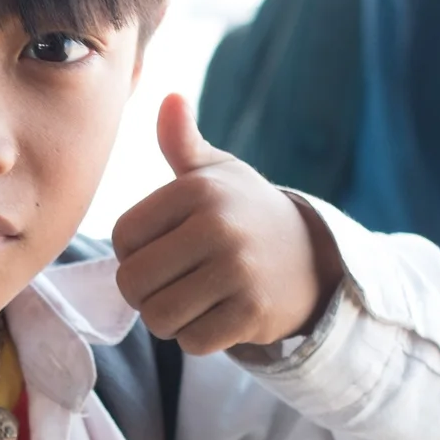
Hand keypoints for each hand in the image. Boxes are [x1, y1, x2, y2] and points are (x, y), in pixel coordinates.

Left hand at [111, 95, 343, 354]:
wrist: (316, 257)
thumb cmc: (247, 214)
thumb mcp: (218, 173)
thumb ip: (181, 142)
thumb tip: (169, 98)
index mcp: (198, 189)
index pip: (123, 237)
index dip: (132, 252)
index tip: (160, 250)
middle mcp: (218, 226)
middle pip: (134, 282)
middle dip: (144, 293)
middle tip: (171, 284)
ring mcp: (237, 271)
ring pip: (159, 317)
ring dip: (168, 319)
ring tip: (193, 300)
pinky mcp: (252, 313)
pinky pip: (192, 342)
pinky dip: (197, 337)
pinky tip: (218, 316)